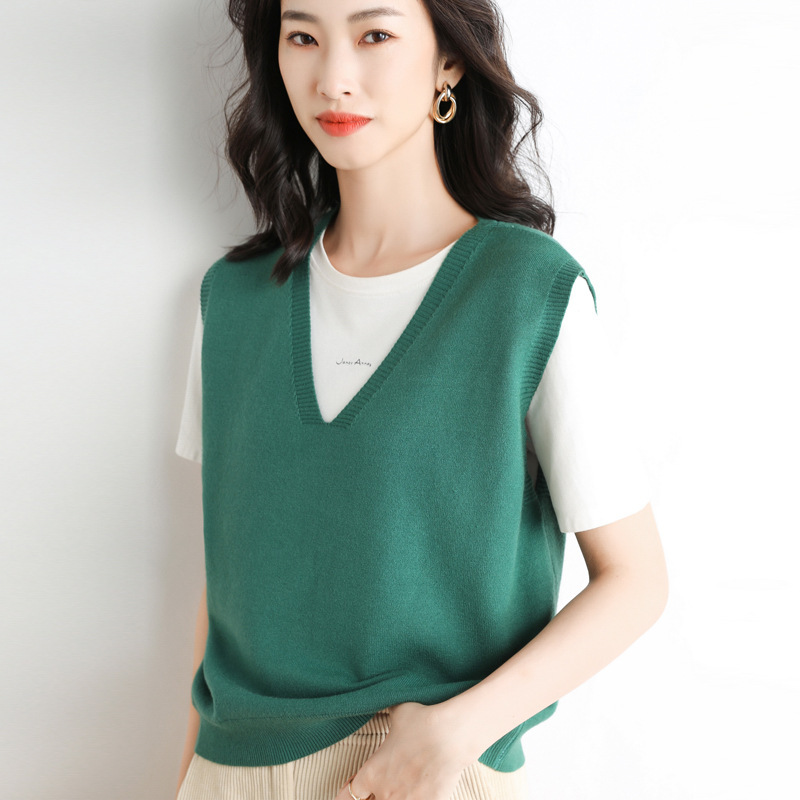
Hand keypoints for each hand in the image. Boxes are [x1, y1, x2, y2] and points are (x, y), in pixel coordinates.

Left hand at [333, 701, 482, 799]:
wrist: (450, 736)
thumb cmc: (423, 722)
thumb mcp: (398, 712)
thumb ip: (388, 713)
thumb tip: (386, 702)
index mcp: (372, 772)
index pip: (352, 793)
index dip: (351, 790)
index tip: (356, 788)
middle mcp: (385, 792)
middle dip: (375, 795)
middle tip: (384, 784)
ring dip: (396, 797)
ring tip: (403, 787)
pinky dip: (417, 798)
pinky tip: (421, 791)